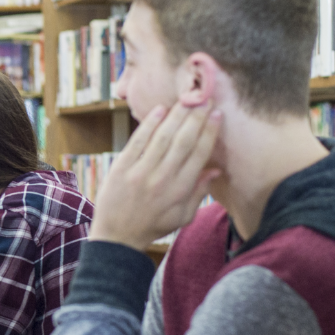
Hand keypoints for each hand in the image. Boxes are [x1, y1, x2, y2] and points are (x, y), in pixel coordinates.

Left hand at [89, 102, 222, 250]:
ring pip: (163, 137)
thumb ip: (199, 193)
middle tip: (205, 97)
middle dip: (197, 117)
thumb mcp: (182, 217)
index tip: (217, 114)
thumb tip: (216, 169)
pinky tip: (160, 109)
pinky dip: (149, 123)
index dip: (210, 132)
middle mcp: (162, 179)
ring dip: (177, 115)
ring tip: (187, 99)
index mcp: (180, 191)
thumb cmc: (152, 226)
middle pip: (183, 141)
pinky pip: (137, 140)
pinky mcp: (121, 168)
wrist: (116, 237)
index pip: (199, 155)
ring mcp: (140, 172)